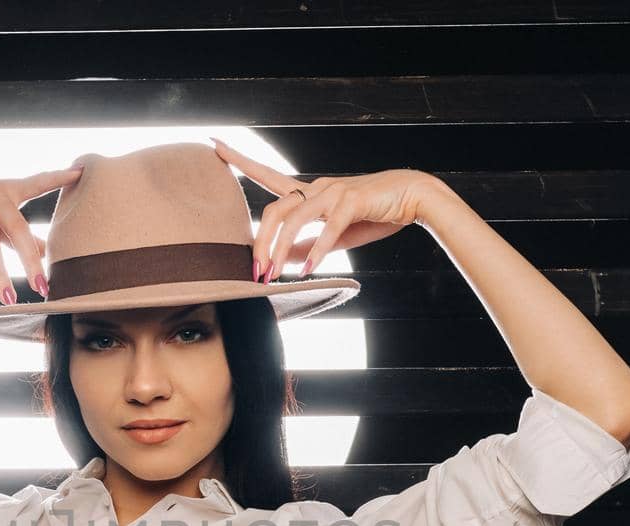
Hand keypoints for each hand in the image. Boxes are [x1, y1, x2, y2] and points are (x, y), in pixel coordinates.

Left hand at [209, 137, 442, 280]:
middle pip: (274, 209)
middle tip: (254, 271)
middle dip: (260, 242)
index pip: (268, 175)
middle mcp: (318, 187)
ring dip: (281, 250)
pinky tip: (307, 272)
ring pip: (295, 218)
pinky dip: (316, 251)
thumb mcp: (337, 235)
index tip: (215, 145)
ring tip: (273, 275)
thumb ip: (310, 245)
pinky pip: (328, 228)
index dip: (241, 161)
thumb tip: (288, 261)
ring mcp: (334, 191)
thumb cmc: (376, 214)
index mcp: (311, 192)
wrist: (413, 197)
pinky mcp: (353, 201)